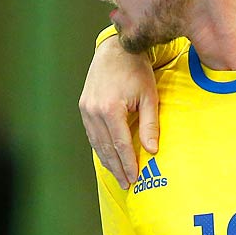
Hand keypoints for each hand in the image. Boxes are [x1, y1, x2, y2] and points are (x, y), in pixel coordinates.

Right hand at [80, 39, 160, 188]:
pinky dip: (100, 148)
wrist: (116, 50)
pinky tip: (108, 158)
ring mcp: (86, 109)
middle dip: (118, 168)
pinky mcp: (83, 106)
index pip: (121, 145)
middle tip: (127, 184)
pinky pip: (91, 134)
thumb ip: (150, 124)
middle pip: (106, 148)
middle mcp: (94, 111)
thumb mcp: (150, 96)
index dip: (128, 163)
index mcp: (111, 109)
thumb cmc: (137, 71)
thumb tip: (152, 151)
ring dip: (108, 161)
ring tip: (119, 176)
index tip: (135, 179)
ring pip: (96, 143)